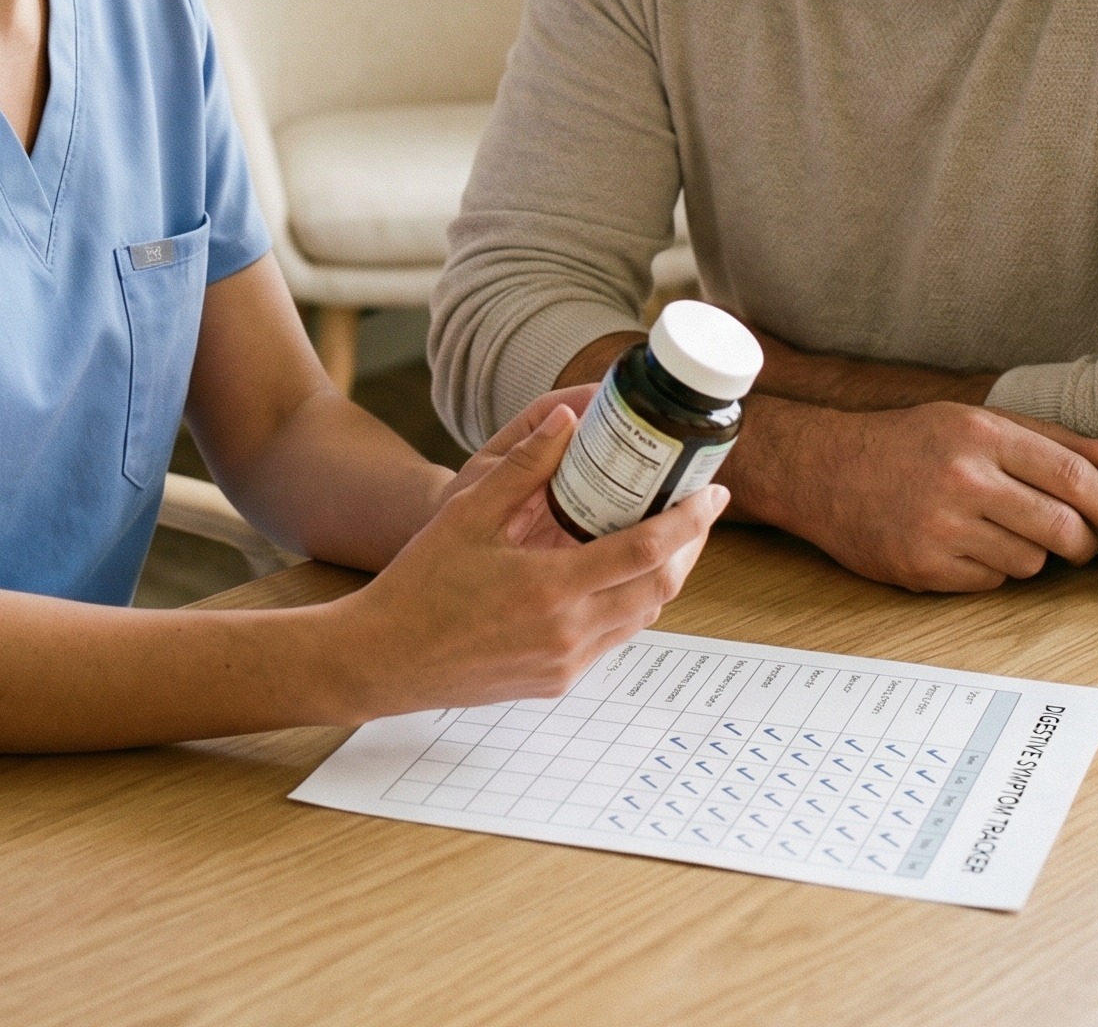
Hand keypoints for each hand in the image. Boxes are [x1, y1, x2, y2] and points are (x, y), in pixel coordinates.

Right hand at [336, 401, 728, 717]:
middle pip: (659, 589)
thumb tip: (568, 418)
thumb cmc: (420, 584)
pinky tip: (618, 572)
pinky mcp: (555, 681)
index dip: (689, 522)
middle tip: (699, 509)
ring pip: (641, 617)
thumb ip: (524, 467)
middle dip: (690, 547)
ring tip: (668, 534)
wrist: (383, 659)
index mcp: (550, 588)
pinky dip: (630, 602)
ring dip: (663, 576)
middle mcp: (567, 633)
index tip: (713, 494)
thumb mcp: (468, 514)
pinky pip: (612, 638)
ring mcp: (564, 664)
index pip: (645, 552)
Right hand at [727, 397, 1097, 593]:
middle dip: (1081, 542)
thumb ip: (1042, 437)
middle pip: (1060, 527)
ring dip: (1027, 554)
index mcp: (979, 435)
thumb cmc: (905, 443)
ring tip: (994, 532)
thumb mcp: (968, 421)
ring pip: (1029, 562)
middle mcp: (962, 479)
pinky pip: (990, 583)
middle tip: (1077, 543)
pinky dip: (988, 571)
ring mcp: (942, 527)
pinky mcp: (924, 567)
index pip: (1070, 474)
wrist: (823, 471)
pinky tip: (961, 547)